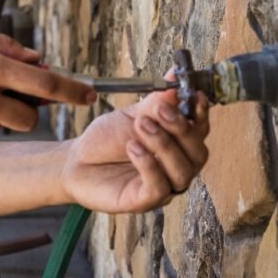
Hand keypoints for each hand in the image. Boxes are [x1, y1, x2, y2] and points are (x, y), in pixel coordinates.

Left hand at [59, 73, 209, 212]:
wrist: (76, 161)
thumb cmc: (107, 140)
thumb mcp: (133, 115)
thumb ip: (157, 101)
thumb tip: (177, 76)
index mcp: (178, 144)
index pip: (200, 130)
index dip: (201, 114)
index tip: (195, 95)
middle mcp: (176, 167)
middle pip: (197, 152)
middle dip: (181, 128)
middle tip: (159, 110)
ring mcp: (164, 186)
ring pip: (182, 171)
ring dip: (163, 145)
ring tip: (140, 126)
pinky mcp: (145, 201)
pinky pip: (159, 188)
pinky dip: (149, 165)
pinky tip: (133, 148)